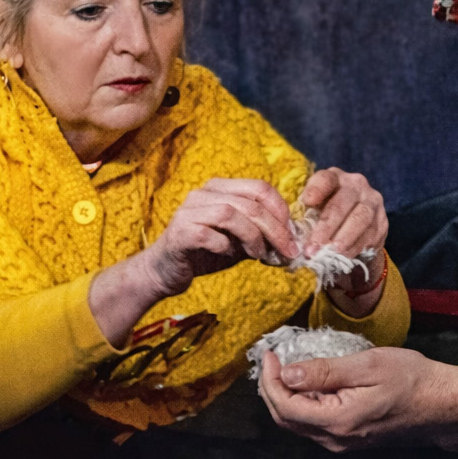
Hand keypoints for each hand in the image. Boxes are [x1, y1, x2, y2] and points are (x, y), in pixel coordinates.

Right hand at [141, 179, 297, 298]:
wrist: (164, 271)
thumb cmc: (204, 253)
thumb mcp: (239, 242)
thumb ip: (261, 235)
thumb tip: (291, 241)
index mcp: (220, 188)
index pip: (259, 187)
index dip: (281, 210)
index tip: (293, 234)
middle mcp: (203, 193)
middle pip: (250, 202)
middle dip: (275, 228)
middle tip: (288, 251)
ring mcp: (189, 211)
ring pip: (231, 214)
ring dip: (253, 236)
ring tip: (261, 255)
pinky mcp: (179, 233)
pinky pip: (210, 235)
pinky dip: (226, 246)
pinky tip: (230, 256)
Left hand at [257, 347, 457, 455]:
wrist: (443, 405)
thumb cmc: (413, 380)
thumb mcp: (368, 365)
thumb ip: (325, 371)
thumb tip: (287, 374)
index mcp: (338, 421)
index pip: (285, 406)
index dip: (270, 380)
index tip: (270, 353)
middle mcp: (336, 439)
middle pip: (286, 419)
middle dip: (272, 389)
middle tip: (272, 359)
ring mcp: (344, 442)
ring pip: (299, 423)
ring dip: (286, 396)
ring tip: (286, 366)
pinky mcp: (352, 438)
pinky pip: (315, 424)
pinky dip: (303, 403)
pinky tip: (309, 382)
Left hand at [299, 168, 388, 301]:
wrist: (353, 232)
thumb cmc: (325, 218)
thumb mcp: (313, 211)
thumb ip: (304, 215)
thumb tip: (288, 233)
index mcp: (334, 178)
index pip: (325, 179)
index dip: (316, 189)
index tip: (306, 202)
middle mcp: (356, 185)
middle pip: (341, 204)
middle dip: (325, 228)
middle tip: (311, 249)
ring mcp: (372, 202)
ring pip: (360, 219)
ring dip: (342, 240)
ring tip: (328, 254)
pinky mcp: (382, 221)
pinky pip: (370, 235)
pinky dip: (355, 248)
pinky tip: (342, 258)